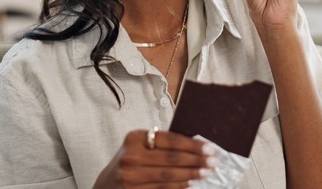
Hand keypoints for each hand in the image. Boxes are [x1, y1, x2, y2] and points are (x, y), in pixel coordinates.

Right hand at [93, 129, 216, 187]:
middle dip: (196, 160)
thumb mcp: (140, 146)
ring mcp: (131, 177)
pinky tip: (191, 183)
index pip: (170, 140)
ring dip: (191, 174)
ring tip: (206, 172)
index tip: (209, 148)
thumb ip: (162, 144)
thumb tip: (196, 145)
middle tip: (214, 161)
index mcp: (135, 138)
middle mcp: (131, 156)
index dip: (192, 145)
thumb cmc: (130, 161)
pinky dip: (179, 186)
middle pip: (172, 159)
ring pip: (169, 176)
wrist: (106, 185)